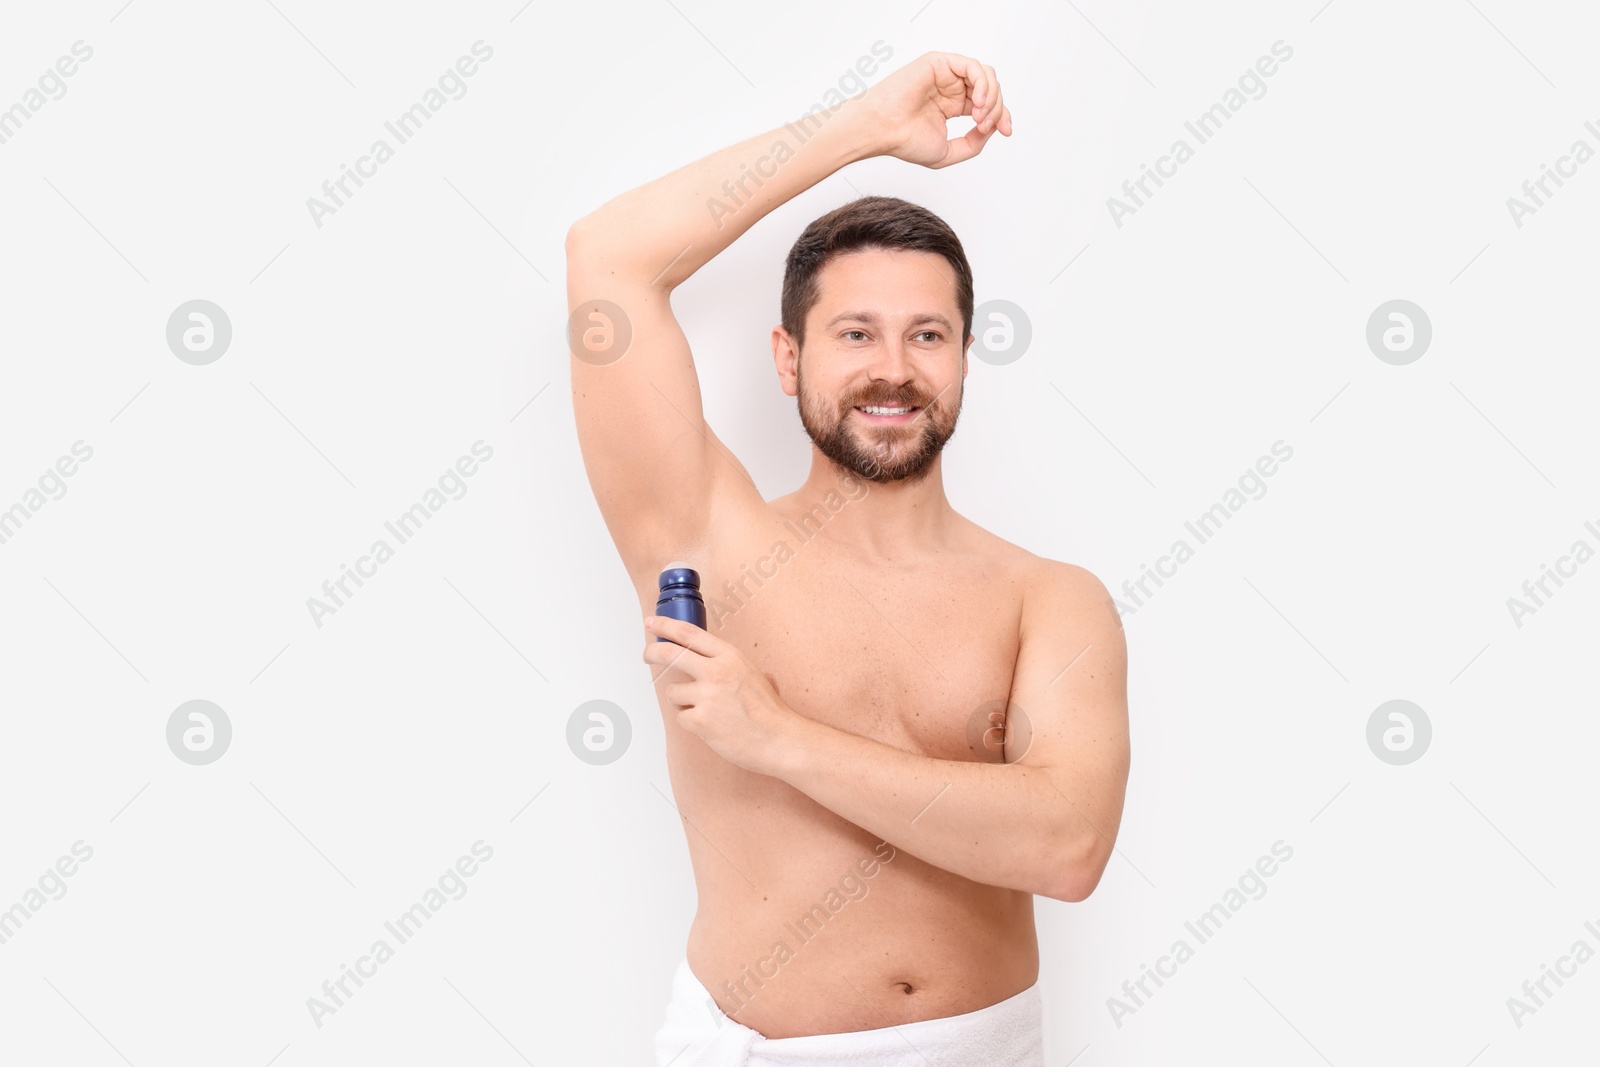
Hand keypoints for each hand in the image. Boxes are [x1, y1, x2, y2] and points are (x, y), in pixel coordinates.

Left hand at [641, 614, 796, 772]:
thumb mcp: (750, 673)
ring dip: (683, 700)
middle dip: (652, 652)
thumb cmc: (767, 710)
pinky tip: (713, 726)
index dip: (666, 625)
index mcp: (730, 657)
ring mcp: (707, 697)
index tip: (652, 622)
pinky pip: (682, 717)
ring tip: (709, 710)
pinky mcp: (700, 721)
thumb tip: (696, 657)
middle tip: (647, 654)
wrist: (779, 740)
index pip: (689, 633)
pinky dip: (692, 722)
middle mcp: (716, 672)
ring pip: (673, 692)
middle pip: (670, 654)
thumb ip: (724, 663)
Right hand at [861, 51, 1013, 168]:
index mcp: (953, 106)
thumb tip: (993, 127)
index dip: (1002, 116)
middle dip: (998, 109)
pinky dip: (982, 84)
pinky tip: (978, 102)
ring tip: (981, 115)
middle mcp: (951, 88)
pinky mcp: (940, 63)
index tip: (1007, 132)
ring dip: (991, 97)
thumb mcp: (948, 153)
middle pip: (991, 90)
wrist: (883, 130)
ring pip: (986, 76)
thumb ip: (973, 143)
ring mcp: (946, 74)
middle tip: (986, 126)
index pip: (987, 104)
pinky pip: (973, 67)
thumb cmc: (904, 141)